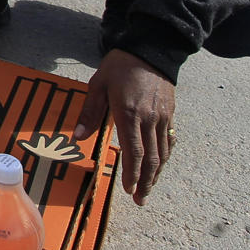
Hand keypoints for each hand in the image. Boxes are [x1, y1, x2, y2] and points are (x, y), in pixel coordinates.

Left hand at [75, 49, 176, 204]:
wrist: (150, 50)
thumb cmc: (119, 67)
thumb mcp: (98, 85)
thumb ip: (90, 112)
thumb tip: (78, 137)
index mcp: (129, 113)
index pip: (134, 151)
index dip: (133, 173)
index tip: (129, 190)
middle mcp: (150, 119)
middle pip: (151, 158)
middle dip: (146, 182)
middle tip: (140, 199)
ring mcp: (163, 118)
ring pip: (163, 153)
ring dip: (156, 174)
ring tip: (149, 189)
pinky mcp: (170, 114)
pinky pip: (169, 141)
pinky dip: (165, 157)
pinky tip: (160, 166)